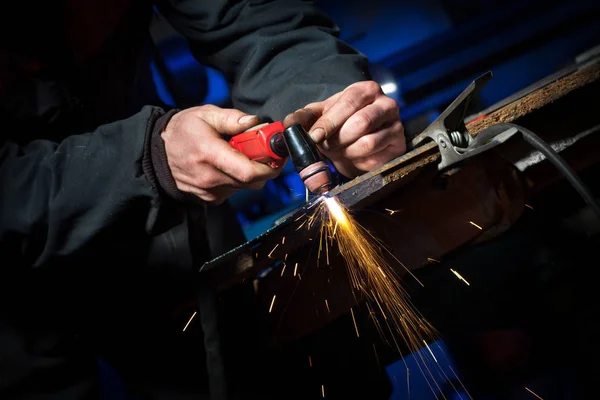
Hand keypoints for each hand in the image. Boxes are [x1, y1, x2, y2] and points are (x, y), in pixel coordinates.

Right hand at [162, 105, 282, 203]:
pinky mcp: (209, 199)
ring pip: (245, 187)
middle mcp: (210, 178)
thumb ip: (232, 118)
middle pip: (253, 182)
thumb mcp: (205, 115)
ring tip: (239, 156)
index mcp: (210, 154)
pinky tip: (228, 167)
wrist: (157, 153)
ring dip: (251, 174)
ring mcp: (209, 192)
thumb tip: (255, 122)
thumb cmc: (183, 131)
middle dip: (265, 168)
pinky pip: (234, 191)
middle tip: (263, 152)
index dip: (269, 166)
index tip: (277, 155)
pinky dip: (238, 180)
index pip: (249, 171)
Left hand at [284, 81, 405, 177]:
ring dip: (346, 151)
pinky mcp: (398, 145)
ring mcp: (395, 124)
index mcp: (365, 90)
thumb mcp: (318, 118)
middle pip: (360, 122)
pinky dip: (358, 160)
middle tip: (326, 146)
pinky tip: (354, 156)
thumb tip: (290, 123)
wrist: (357, 147)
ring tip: (340, 150)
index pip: (348, 102)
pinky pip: (374, 157)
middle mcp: (385, 103)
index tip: (314, 136)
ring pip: (367, 142)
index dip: (329, 122)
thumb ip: (302, 118)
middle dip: (337, 139)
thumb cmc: (338, 127)